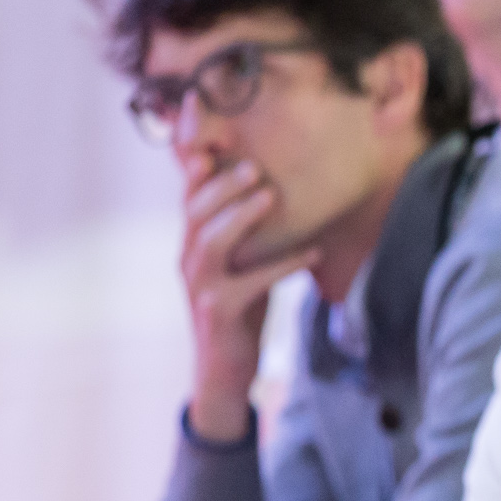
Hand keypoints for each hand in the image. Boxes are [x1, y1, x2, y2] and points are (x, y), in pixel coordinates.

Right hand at [180, 156, 318, 443]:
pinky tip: (312, 252)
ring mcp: (200, 286)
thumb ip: (244, 231)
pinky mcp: (221, 311)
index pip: (188, 194)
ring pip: (211, 240)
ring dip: (241, 216)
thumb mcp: (239, 263)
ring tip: (270, 197)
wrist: (225, 369)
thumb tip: (270, 187)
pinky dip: (284, 265)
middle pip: (195, 211)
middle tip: (254, 167)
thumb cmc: (239, 309)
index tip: (211, 131)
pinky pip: (252, 282)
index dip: (194, 162)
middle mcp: (189, 260)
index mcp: (192, 243)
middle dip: (222, 186)